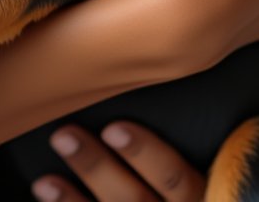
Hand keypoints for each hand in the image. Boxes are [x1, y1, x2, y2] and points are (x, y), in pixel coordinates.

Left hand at [33, 121, 203, 200]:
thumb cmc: (198, 180)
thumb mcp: (213, 164)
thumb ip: (194, 137)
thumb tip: (174, 69)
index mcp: (205, 195)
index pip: (176, 179)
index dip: (146, 154)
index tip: (113, 127)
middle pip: (135, 199)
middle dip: (97, 168)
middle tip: (64, 134)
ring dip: (72, 199)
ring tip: (44, 178)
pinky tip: (45, 192)